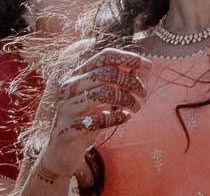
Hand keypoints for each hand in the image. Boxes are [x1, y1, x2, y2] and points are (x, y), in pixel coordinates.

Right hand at [42, 48, 150, 175]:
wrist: (62, 152)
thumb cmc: (87, 119)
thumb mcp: (101, 97)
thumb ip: (117, 81)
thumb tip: (142, 66)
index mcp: (78, 75)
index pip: (104, 56)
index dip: (128, 57)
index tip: (148, 65)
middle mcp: (69, 87)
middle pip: (106, 73)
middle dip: (130, 82)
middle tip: (143, 93)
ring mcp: (67, 107)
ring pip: (103, 93)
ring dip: (127, 100)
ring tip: (137, 107)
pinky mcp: (68, 128)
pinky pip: (98, 119)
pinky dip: (117, 117)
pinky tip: (125, 118)